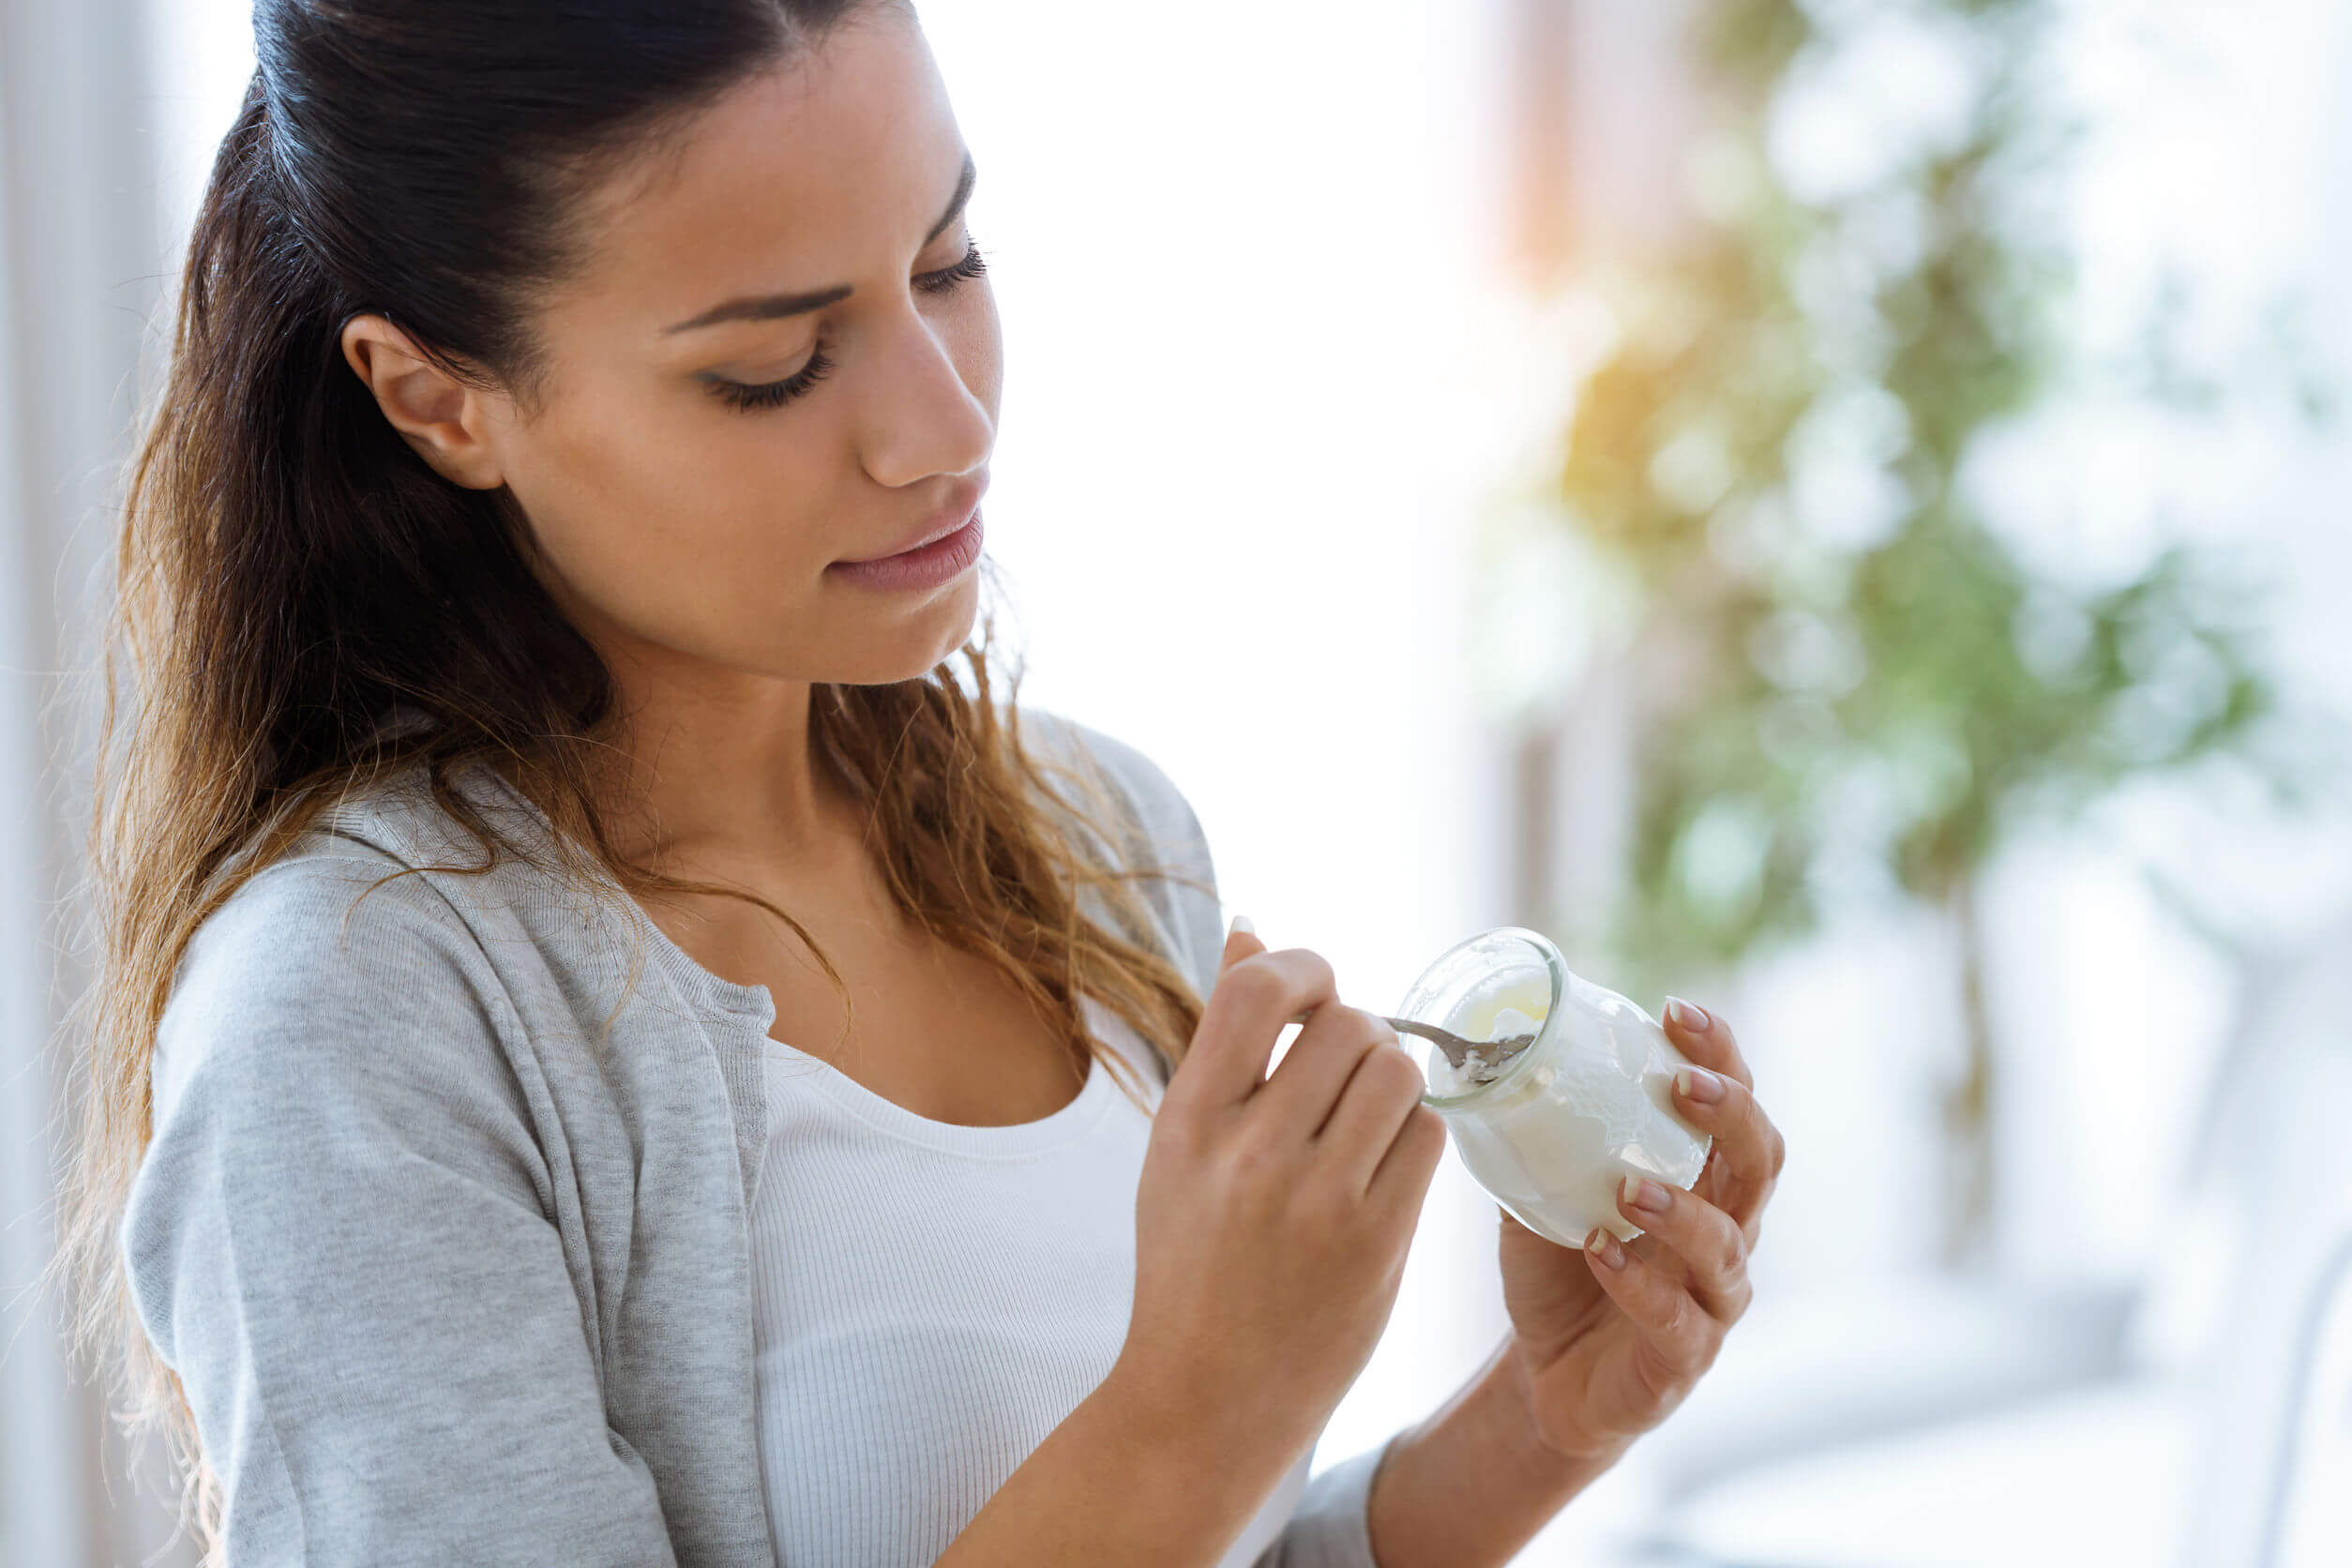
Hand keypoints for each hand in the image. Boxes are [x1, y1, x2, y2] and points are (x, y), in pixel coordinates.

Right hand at [1112, 918, 1446, 1470]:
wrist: (1204, 1399)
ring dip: (1394, 1077)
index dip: (1305, 969)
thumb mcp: (1178, 1146)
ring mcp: (1317, 1203)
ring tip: (1367, 1111)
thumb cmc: (1191, 1260)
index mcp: (1188, 1122)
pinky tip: (1385, 1159)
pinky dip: (1415, 1133)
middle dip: (1358, 1030)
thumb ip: (1220, 1039)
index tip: (1312, 995)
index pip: (1258, 992)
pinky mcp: (1375, 1245)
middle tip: (1344, 1070)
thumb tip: (1256, 927)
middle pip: (1348, 1025)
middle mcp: (1250, 1156)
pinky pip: (1426, 1138)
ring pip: (1398, 1073)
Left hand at [1495, 997, 1784, 1461]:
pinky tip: (1599, 1252)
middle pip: (1760, 1163)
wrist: (1547, 1376)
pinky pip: (1678, 1321)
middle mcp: (1725, 1231)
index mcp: (1700, 1180)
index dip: (1720, 1056)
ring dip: (1683, 1210)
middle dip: (1731, 1115)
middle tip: (1682, 1085)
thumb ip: (1531, 1136)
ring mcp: (1712, 1298)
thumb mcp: (1540, 1191)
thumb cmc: (1559, 1270)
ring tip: (1630, 1187)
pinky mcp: (1685, 1357)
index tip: (1678, 1012)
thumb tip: (1482, 1059)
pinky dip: (1640, 1285)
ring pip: (1728, 1246)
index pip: (1735, 1105)